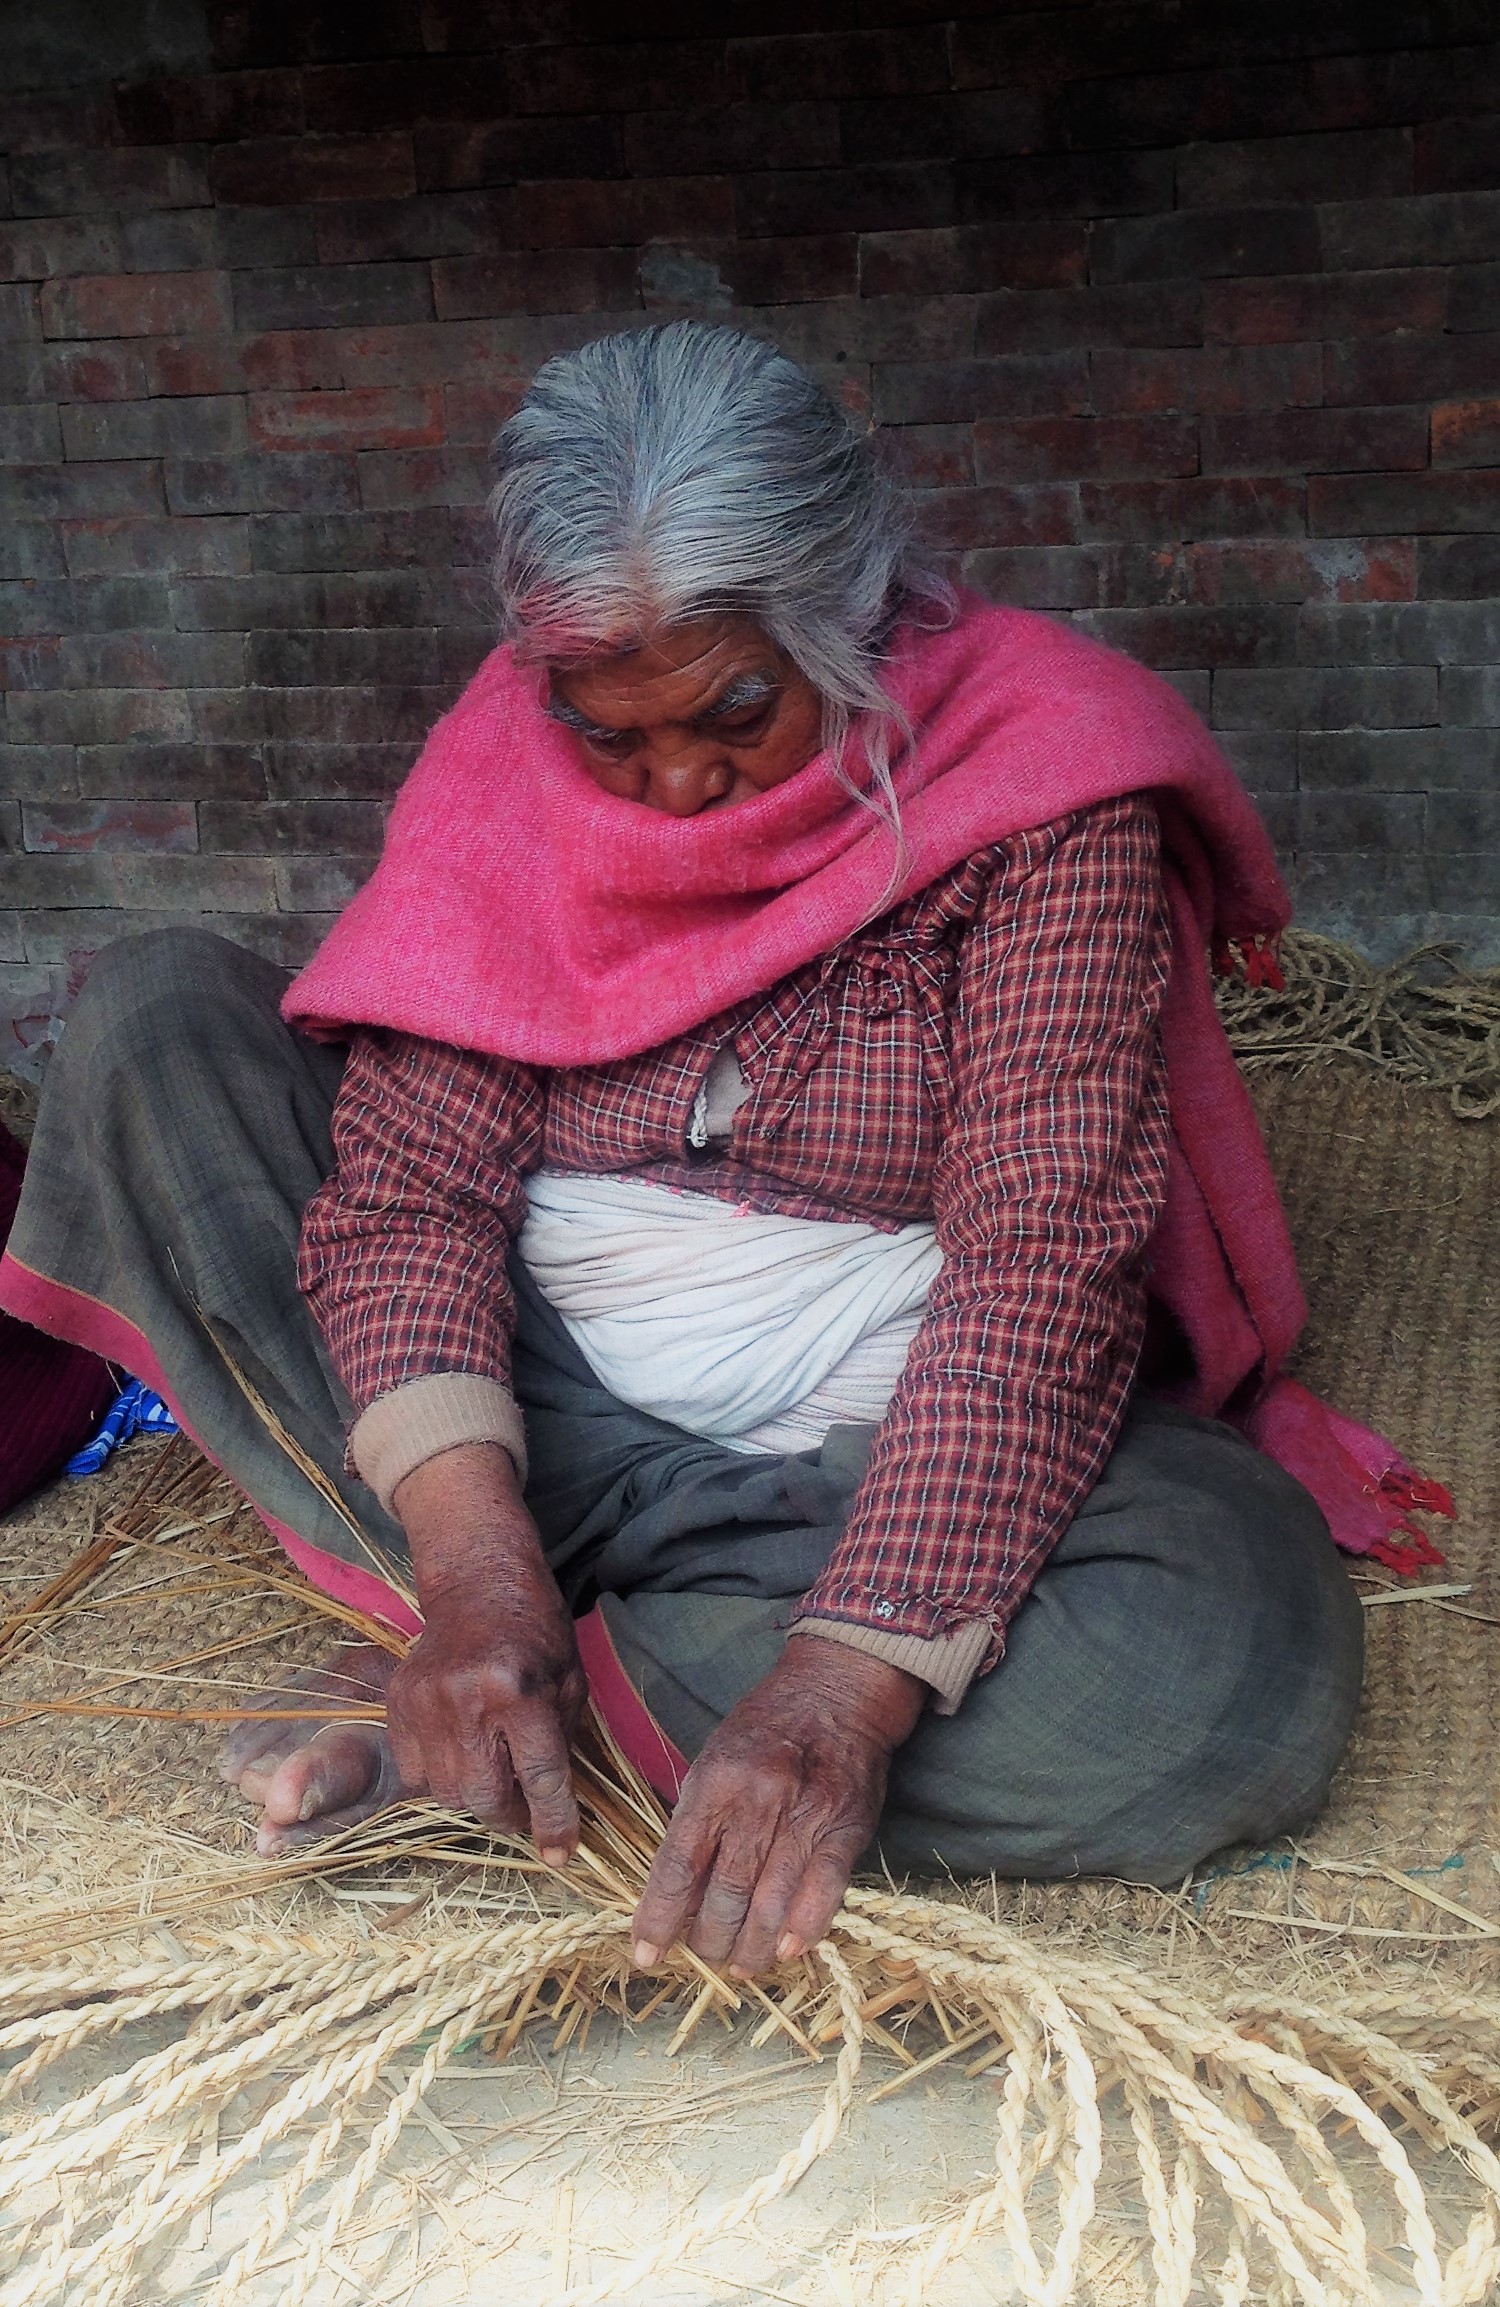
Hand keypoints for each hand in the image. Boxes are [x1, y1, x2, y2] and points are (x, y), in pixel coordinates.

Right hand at [390, 1443, 587, 1863]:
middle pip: (484, 1797)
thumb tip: (552, 1812)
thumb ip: (561, 1745)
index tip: (559, 1853)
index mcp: (520, 1690)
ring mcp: (424, 1703)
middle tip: (523, 1803)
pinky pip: (416, 1773)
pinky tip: (460, 1751)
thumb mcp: (569, 1682)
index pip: (540, 1775)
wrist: (476, 1587)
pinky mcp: (397, 1704)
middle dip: (509, 1814)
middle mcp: (467, 1700)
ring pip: (446, 1794)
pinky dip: (440, 1776)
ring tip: (492, 1767)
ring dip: (474, 1796)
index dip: (552, 1821)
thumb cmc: (536, 1633)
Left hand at [631, 1637, 924, 1977]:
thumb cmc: (766, 1727)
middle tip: (703, 1954)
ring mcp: (806, 1817)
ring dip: (751, 1947)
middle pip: (725, 1893)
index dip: (660, 1916)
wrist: (837, 1690)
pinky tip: (786, 1950)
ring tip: (741, 1966)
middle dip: (709, 1938)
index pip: (679, 1863)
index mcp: (716, 1781)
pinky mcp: (846, 1828)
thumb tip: (675, 1887)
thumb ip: (697, 1816)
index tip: (645, 1953)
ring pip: (770, 1904)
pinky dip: (803, 1929)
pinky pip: (823, 1892)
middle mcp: (759, 1800)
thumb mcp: (714, 1757)